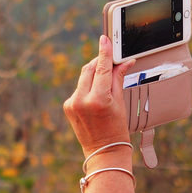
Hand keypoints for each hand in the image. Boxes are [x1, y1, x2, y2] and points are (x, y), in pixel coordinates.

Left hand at [64, 35, 135, 155]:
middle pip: (90, 69)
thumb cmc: (116, 130)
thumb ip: (117, 79)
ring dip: (94, 75)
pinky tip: (96, 96)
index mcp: (97, 99)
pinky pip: (79, 88)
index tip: (105, 40)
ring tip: (106, 83)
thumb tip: (123, 62)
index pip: (101, 68)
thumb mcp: (120, 103)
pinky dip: (88, 86)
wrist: (104, 152)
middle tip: (111, 60)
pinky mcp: (68, 106)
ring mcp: (72, 104)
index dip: (104, 52)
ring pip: (84, 78)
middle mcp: (81, 100)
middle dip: (100, 62)